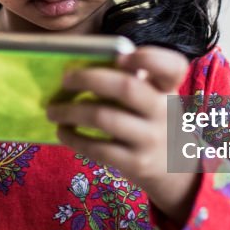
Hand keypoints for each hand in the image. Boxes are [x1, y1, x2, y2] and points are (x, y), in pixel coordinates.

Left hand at [46, 46, 198, 224]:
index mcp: (167, 88)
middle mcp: (164, 111)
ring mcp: (151, 139)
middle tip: (65, 80)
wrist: (176, 171)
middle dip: (89, 79)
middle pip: (127, 88)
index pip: (172, 67)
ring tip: (53, 111)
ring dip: (71, 111)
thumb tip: (81, 67)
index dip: (148, 58)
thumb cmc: (153, 123)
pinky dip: (74, 138)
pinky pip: (98, 148)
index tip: (121, 57)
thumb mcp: (155, 100)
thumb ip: (133, 82)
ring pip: (104, 118)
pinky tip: (63, 131)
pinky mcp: (136, 163)